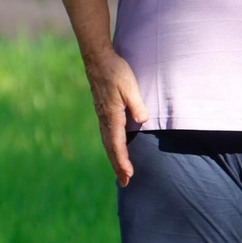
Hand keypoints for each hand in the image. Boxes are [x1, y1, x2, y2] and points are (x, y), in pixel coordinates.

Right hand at [84, 49, 147, 185]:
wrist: (98, 59)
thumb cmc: (116, 71)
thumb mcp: (130, 85)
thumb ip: (136, 103)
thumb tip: (143, 120)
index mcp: (112, 115)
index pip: (117, 144)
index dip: (123, 160)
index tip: (128, 174)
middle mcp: (105, 119)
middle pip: (111, 148)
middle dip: (118, 166)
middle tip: (125, 183)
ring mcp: (102, 116)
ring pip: (108, 143)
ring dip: (114, 159)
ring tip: (120, 174)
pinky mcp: (103, 112)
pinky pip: (107, 135)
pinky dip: (111, 148)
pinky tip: (115, 151)